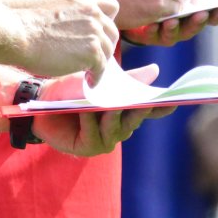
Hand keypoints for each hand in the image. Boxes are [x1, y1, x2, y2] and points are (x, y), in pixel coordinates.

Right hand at [12, 0, 118, 81]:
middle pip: (113, 32)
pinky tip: (89, 81)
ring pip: (108, 52)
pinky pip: (102, 68)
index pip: (112, 6)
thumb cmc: (32, 27)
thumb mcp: (60, 10)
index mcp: (85, 0)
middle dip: (106, 46)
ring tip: (90, 72)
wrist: (22, 35)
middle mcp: (93, 13)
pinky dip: (96, 77)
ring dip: (100, 64)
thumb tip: (88, 38)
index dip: (109, 21)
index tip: (103, 33)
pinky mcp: (92, 51)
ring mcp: (94, 32)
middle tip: (97, 57)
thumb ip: (78, 18)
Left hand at [33, 64, 170, 154]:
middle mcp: (118, 128)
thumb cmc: (73, 89)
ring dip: (112, 114)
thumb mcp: (101, 79)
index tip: (175, 100)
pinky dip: (90, 121)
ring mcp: (104, 140)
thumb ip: (128, 79)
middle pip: (133, 119)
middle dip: (138, 109)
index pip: (147, 110)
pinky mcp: (87, 147)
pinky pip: (93, 134)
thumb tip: (155, 70)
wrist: (41, 100)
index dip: (160, 107)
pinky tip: (86, 109)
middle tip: (142, 100)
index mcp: (124, 112)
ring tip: (111, 102)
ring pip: (114, 127)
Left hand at [121, 6, 217, 47]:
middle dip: (198, 21)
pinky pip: (151, 36)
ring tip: (174, 20)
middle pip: (193, 26)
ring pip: (174, 34)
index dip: (216, 14)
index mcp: (187, 8)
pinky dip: (153, 30)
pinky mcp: (145, 35)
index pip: (207, 14)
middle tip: (201, 13)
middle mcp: (178, 22)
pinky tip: (152, 24)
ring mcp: (162, 30)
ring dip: (175, 28)